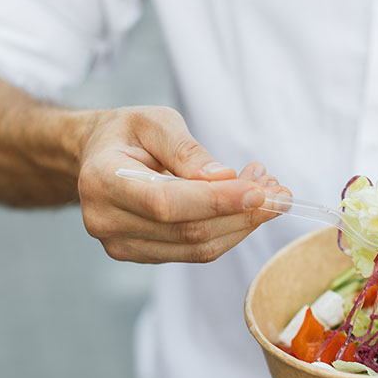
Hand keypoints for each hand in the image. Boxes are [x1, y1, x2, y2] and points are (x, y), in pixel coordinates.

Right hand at [77, 106, 288, 262]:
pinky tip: (248, 206)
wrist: (97, 158)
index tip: (259, 191)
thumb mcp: (154, 121)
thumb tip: (225, 178)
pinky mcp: (144, 256)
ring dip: (243, 224)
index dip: (216, 201)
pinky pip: (197, 252)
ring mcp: (123, 246)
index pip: (166, 203)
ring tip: (271, 194)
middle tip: (279, 191)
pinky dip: (230, 230)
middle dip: (242, 213)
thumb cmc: (127, 134)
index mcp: (101, 181)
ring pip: (199, 248)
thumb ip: (186, 149)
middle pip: (189, 231)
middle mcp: (106, 221)